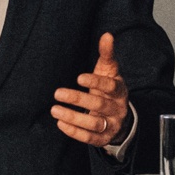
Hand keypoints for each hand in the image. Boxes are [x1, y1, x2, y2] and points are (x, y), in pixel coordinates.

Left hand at [53, 33, 130, 148]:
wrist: (119, 117)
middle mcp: (118, 108)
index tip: (78, 78)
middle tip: (57, 93)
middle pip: (99, 104)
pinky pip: (89, 138)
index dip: (95, 82)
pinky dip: (74, 132)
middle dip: (77, 99)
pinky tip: (60, 123)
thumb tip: (107, 35)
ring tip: (54, 110)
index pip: (110, 86)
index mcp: (120, 90)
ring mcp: (112, 125)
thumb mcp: (109, 72)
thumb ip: (107, 54)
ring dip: (73, 117)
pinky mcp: (104, 138)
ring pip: (94, 123)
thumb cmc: (109, 89)